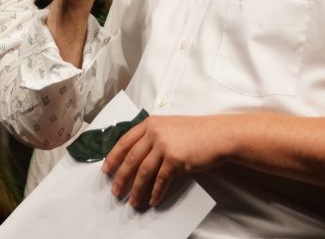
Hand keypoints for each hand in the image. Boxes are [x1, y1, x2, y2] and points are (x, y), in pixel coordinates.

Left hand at [102, 115, 224, 209]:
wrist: (218, 134)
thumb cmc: (196, 132)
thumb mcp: (169, 126)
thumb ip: (152, 136)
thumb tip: (137, 156)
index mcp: (150, 123)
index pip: (124, 141)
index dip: (113, 157)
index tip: (107, 169)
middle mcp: (155, 133)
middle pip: (131, 159)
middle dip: (121, 177)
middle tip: (116, 191)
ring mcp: (165, 146)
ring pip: (144, 172)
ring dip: (137, 189)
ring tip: (133, 201)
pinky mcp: (175, 159)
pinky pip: (161, 180)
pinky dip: (156, 192)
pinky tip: (153, 200)